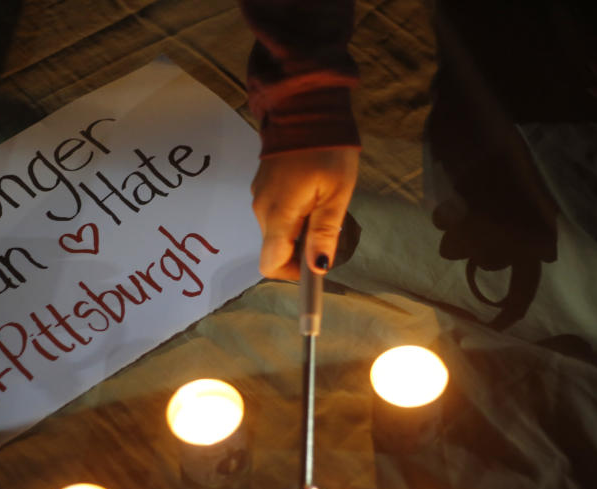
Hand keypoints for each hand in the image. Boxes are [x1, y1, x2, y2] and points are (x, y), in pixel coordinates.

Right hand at [250, 147, 358, 279]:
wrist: (306, 106)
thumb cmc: (328, 149)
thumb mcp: (336, 193)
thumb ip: (324, 233)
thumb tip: (318, 268)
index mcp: (278, 214)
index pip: (270, 264)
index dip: (292, 273)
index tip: (316, 264)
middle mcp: (261, 209)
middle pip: (276, 248)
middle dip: (302, 250)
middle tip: (331, 229)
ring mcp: (259, 195)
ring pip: (277, 231)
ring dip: (300, 231)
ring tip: (324, 206)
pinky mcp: (263, 185)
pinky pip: (276, 213)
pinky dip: (294, 215)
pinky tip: (313, 194)